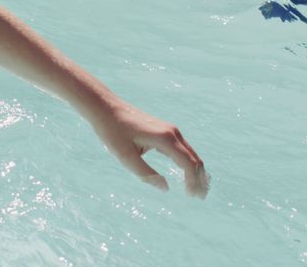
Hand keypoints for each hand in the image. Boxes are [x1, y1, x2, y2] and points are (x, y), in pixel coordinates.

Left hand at [90, 101, 208, 197]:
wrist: (107, 108)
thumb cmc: (113, 132)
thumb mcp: (125, 157)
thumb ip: (146, 174)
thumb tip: (166, 188)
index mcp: (165, 139)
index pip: (188, 163)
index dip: (193, 181)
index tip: (192, 197)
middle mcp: (172, 132)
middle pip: (194, 158)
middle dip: (200, 178)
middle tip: (200, 197)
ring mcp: (170, 130)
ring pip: (190, 153)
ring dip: (196, 171)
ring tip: (196, 189)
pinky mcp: (165, 130)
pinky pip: (182, 149)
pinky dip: (188, 163)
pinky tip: (187, 174)